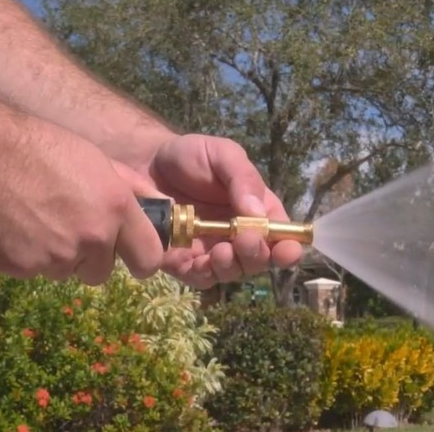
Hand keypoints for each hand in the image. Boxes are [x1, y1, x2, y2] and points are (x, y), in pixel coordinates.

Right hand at [0, 119, 165, 284]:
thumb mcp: (98, 161)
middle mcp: (92, 238)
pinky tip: (14, 227)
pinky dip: (26, 256)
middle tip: (68, 227)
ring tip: (36, 219)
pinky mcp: (22, 268)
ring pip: (65, 272)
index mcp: (116, 209)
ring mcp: (56, 256)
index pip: (149, 259)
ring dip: (56, 255)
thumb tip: (165, 207)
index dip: (141, 261)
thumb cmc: (44, 149)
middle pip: (101, 273)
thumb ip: (133, 190)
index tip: (131, 258)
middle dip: (89, 258)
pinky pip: (32, 272)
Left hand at [143, 134, 303, 287]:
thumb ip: (243, 179)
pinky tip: (200, 262)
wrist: (145, 163)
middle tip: (244, 240)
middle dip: (257, 255)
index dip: (288, 248)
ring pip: (232, 272)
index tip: (286, 251)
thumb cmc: (191, 156)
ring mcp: (212, 251)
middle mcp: (239, 236)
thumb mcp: (223, 155)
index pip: (282, 237)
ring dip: (232, 267)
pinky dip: (204, 274)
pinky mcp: (185, 262)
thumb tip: (257, 213)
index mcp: (258, 212)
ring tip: (222, 252)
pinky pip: (200, 278)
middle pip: (260, 260)